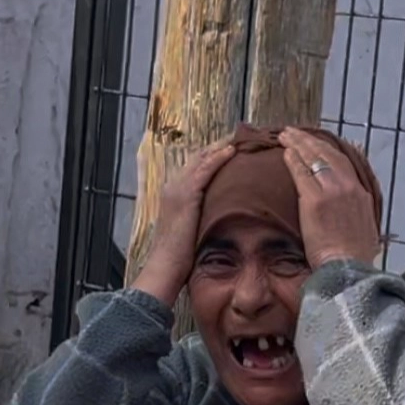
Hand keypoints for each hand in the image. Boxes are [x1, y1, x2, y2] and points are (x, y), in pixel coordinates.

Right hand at [131, 142, 235, 304]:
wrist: (165, 268)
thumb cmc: (180, 258)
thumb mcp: (193, 231)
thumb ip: (204, 217)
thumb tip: (222, 216)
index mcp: (174, 194)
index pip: (195, 167)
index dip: (212, 155)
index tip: (231, 147)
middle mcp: (173, 186)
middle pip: (198, 157)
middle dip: (218, 145)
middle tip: (239, 135)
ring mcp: (177, 189)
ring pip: (201, 159)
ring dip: (220, 146)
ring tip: (239, 137)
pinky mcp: (185, 196)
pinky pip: (204, 170)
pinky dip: (218, 158)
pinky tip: (232, 151)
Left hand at [278, 129, 381, 268]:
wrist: (349, 269)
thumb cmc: (354, 258)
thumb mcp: (367, 230)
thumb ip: (361, 215)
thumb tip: (359, 212)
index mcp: (361, 194)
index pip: (344, 161)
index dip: (328, 149)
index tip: (317, 143)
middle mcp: (349, 187)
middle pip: (327, 154)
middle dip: (310, 140)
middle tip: (295, 132)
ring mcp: (332, 191)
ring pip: (313, 158)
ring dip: (298, 143)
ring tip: (285, 135)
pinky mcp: (314, 199)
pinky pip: (301, 172)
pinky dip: (293, 159)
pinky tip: (284, 152)